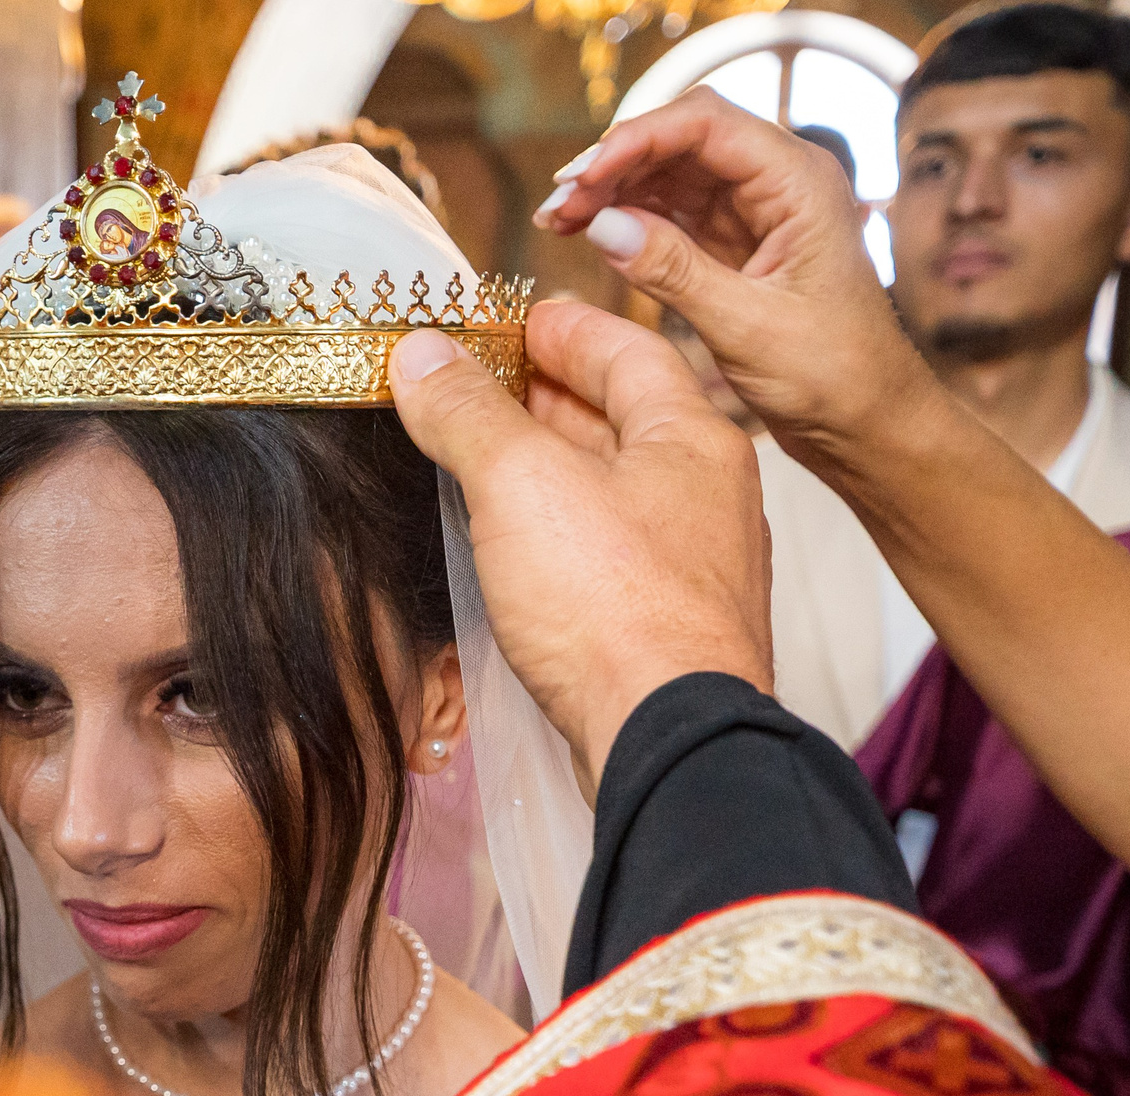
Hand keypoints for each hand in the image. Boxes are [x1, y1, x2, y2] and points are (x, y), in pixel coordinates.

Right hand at [387, 300, 771, 796]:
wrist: (668, 739)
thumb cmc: (614, 605)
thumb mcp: (520, 485)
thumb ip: (467, 413)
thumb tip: (420, 355)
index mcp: (693, 437)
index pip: (626, 349)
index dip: (560, 329)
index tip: (505, 322)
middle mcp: (709, 494)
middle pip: (622, 419)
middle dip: (547, 398)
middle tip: (477, 385)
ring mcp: (696, 566)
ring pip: (616, 489)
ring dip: (550, 468)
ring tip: (482, 459)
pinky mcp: (672, 627)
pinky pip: (613, 554)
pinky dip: (563, 532)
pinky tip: (518, 547)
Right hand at [533, 87, 934, 459]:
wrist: (868, 421)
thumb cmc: (834, 376)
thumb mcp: (747, 326)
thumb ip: (674, 272)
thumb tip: (601, 225)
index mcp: (800, 184)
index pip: (706, 125)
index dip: (635, 141)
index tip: (581, 178)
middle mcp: (779, 183)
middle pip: (681, 139)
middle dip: (614, 164)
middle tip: (557, 204)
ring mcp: (755, 210)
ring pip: (669, 173)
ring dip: (612, 190)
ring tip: (557, 221)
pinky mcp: (734, 242)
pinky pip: (671, 212)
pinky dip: (627, 219)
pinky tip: (587, 234)